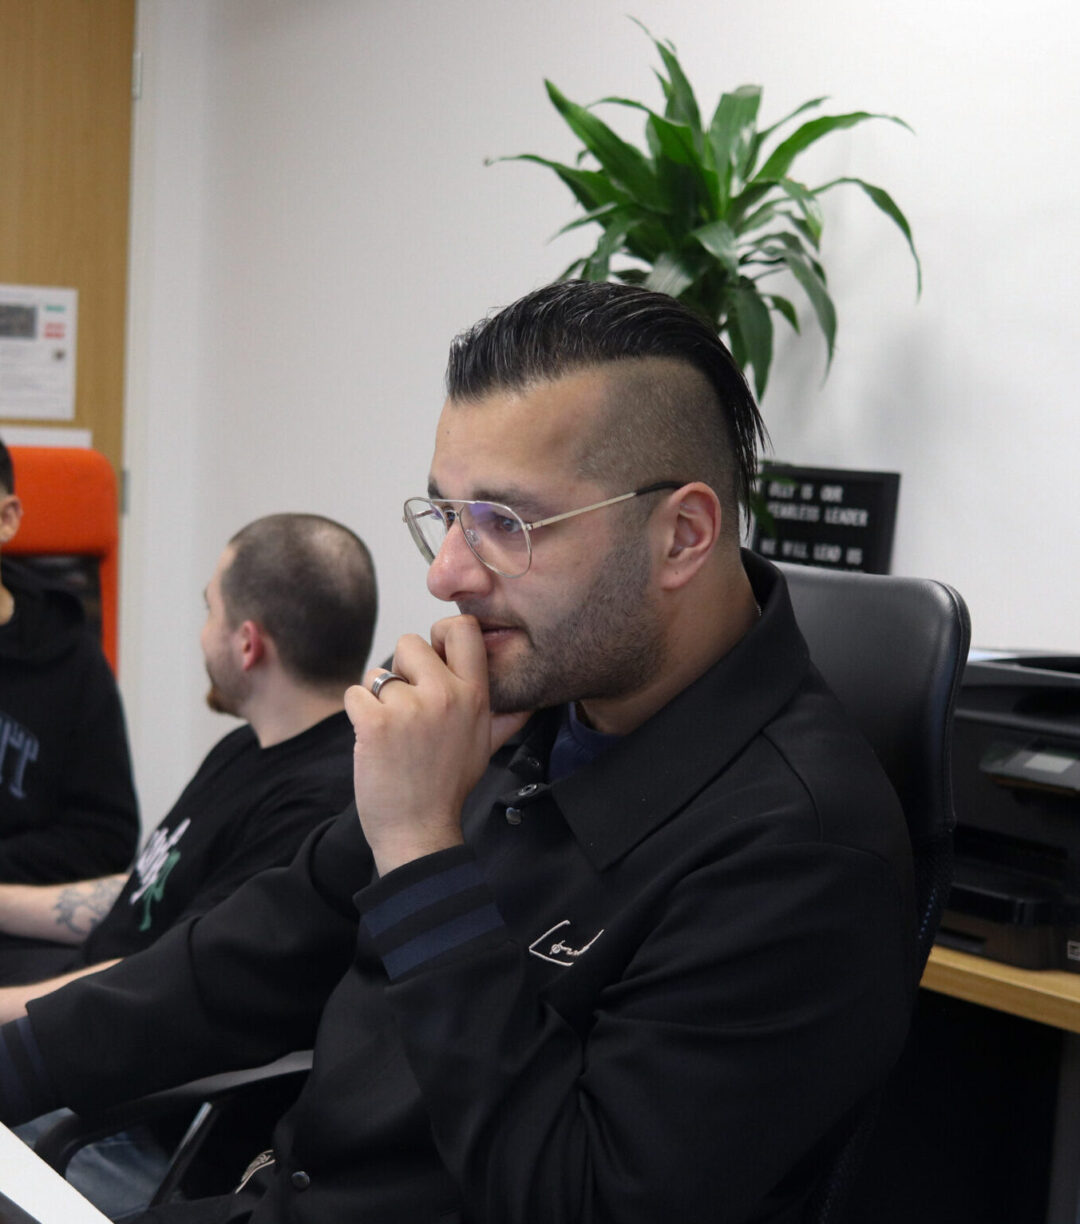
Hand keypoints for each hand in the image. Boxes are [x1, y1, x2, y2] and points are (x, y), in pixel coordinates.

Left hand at [344, 616, 529, 876]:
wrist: (418, 830)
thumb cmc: (448, 787)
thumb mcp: (486, 746)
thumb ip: (505, 717)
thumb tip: (530, 701)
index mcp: (474, 695)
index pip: (462, 629)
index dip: (441, 634)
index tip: (434, 657)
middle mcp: (445, 695)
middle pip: (410, 643)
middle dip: (402, 671)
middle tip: (408, 708)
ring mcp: (409, 708)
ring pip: (377, 673)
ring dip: (377, 699)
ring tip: (393, 733)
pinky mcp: (375, 723)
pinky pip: (355, 694)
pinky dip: (357, 715)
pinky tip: (373, 741)